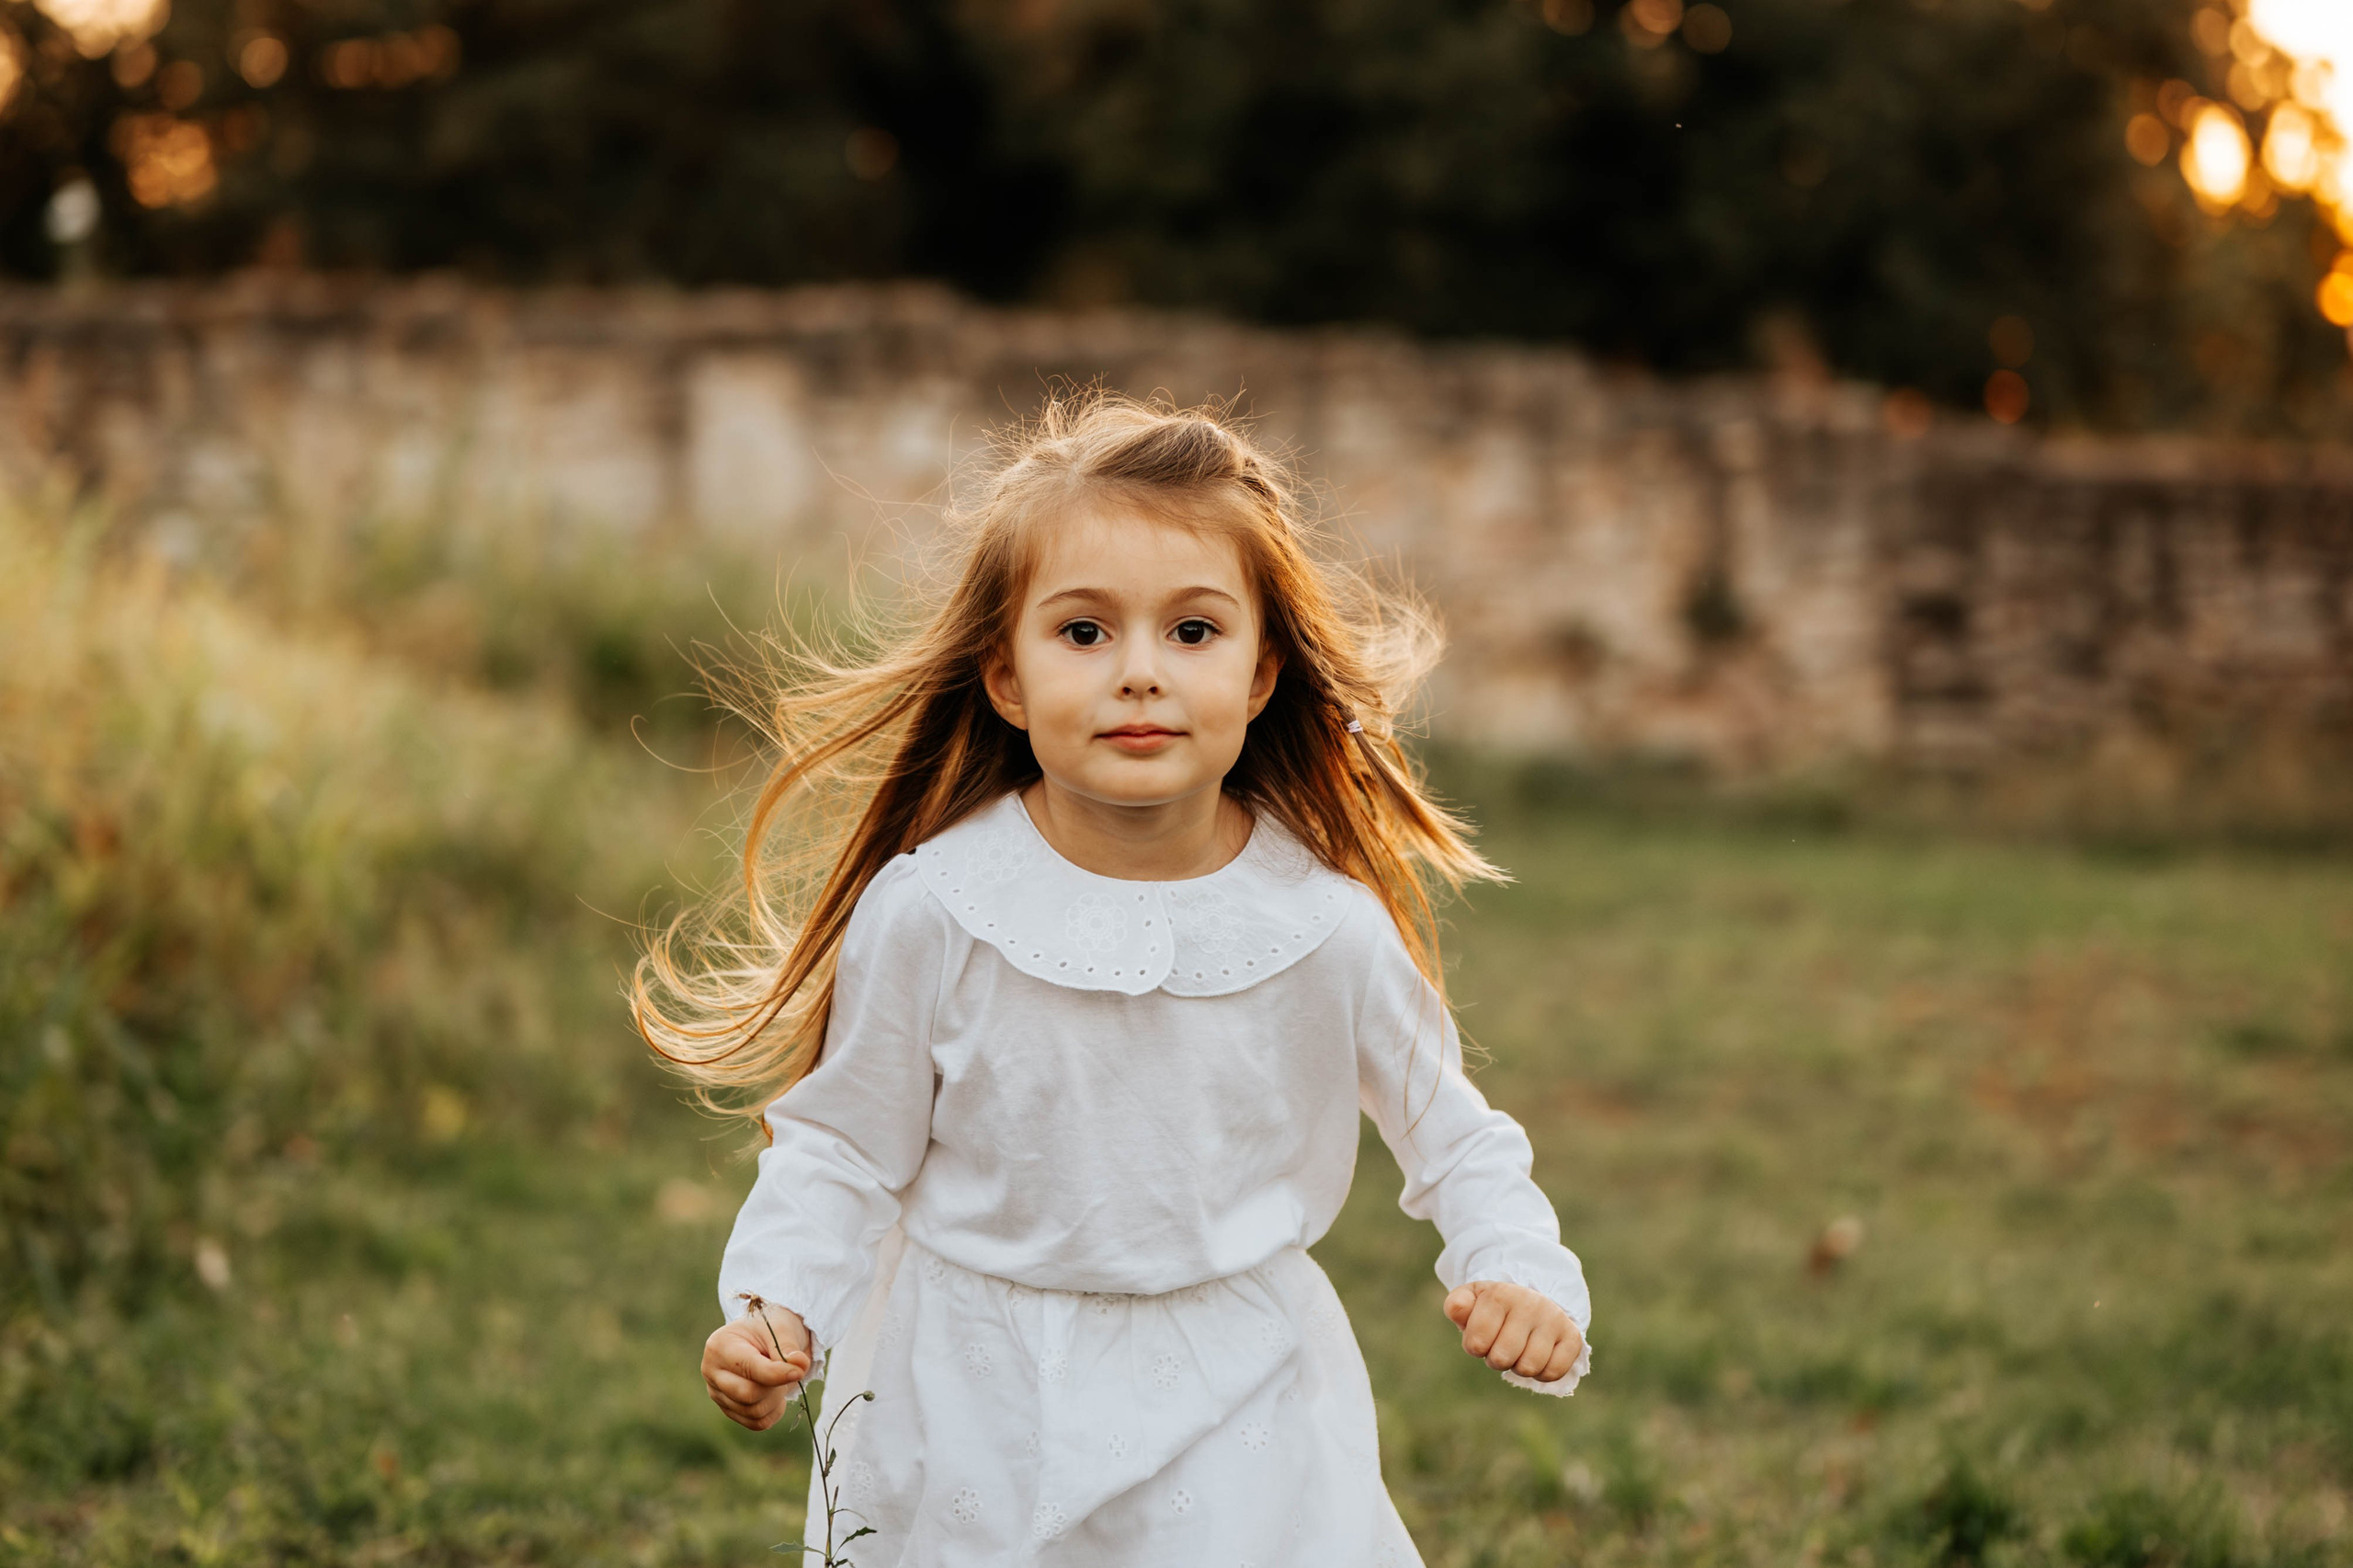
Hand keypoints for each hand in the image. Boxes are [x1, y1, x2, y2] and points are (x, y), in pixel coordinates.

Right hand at [703, 1299, 811, 1430]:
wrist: (766, 1337)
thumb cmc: (771, 1327)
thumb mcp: (781, 1327)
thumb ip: (788, 1347)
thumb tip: (799, 1366)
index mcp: (720, 1345)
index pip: (749, 1369)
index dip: (777, 1373)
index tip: (800, 1370)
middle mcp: (712, 1371)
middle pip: (748, 1395)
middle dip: (776, 1386)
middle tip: (790, 1371)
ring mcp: (718, 1393)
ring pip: (754, 1412)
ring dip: (777, 1399)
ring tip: (782, 1379)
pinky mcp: (729, 1409)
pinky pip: (756, 1423)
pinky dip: (773, 1412)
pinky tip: (776, 1393)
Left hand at [1443, 1280, 1584, 1382]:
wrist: (1531, 1299)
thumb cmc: (1494, 1307)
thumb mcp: (1471, 1300)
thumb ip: (1457, 1305)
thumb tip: (1458, 1309)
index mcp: (1499, 1294)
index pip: (1476, 1344)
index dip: (1475, 1347)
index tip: (1481, 1335)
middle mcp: (1530, 1303)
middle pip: (1502, 1358)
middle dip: (1496, 1358)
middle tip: (1501, 1344)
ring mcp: (1553, 1319)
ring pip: (1529, 1368)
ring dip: (1519, 1367)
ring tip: (1519, 1350)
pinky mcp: (1572, 1336)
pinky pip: (1553, 1372)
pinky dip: (1542, 1373)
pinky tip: (1538, 1357)